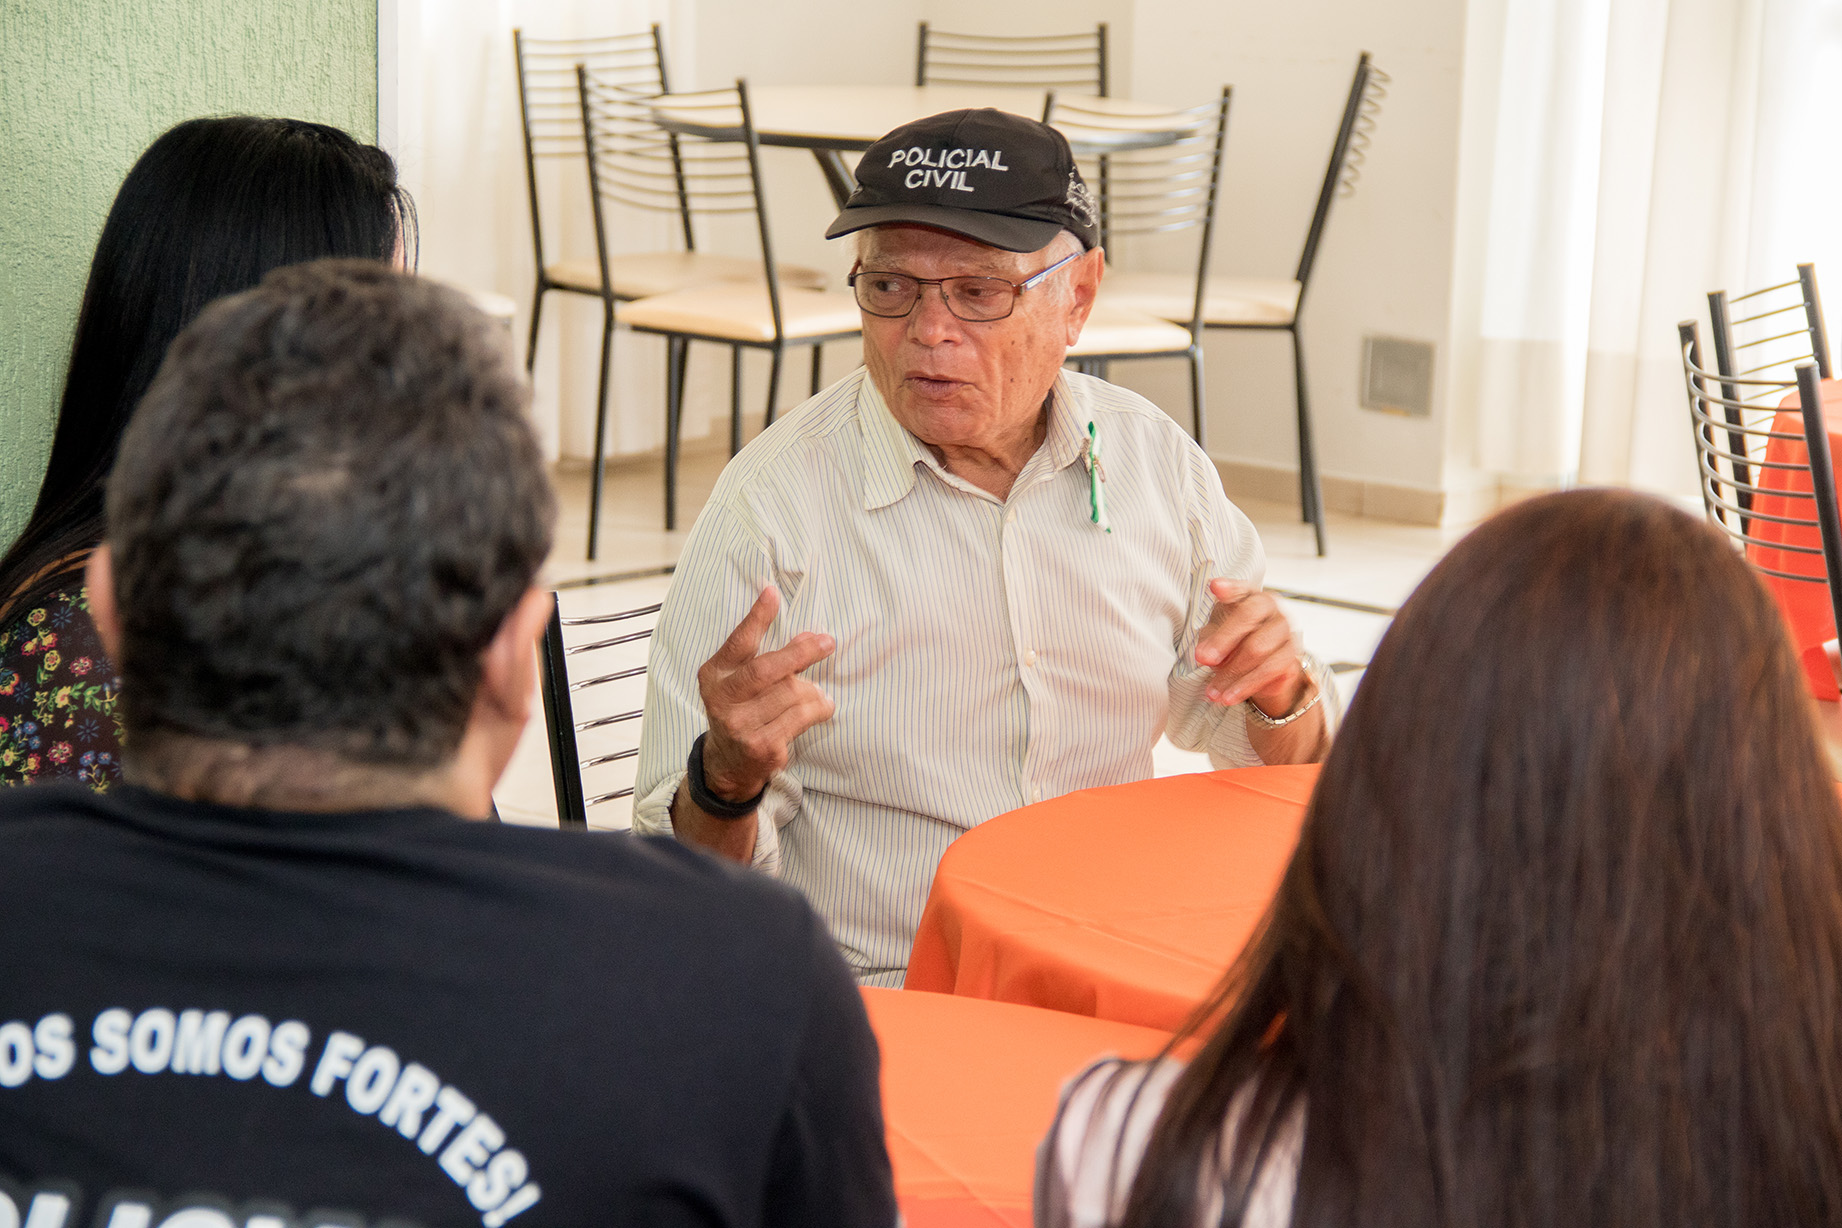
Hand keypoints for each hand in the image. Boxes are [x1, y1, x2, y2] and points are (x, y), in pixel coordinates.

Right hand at [696, 586, 835, 801]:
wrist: (729, 763)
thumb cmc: (741, 709)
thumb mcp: (742, 680)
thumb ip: (768, 658)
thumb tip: (809, 636)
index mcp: (714, 676)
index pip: (738, 642)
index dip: (757, 617)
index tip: (773, 593)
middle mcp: (722, 701)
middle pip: (766, 669)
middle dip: (801, 652)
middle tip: (827, 642)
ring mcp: (741, 726)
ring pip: (791, 693)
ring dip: (812, 688)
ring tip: (818, 689)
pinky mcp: (763, 747)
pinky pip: (802, 718)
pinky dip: (819, 708)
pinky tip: (822, 705)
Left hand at [1194, 579, 1309, 715]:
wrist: (1263, 667)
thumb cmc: (1234, 641)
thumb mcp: (1216, 635)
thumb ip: (1209, 640)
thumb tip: (1204, 654)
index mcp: (1251, 596)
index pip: (1241, 589)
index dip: (1229, 588)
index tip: (1215, 588)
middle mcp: (1272, 609)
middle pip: (1249, 617)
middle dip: (1223, 640)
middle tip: (1202, 659)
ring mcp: (1286, 631)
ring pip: (1259, 648)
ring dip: (1232, 672)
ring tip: (1212, 692)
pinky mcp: (1292, 657)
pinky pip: (1270, 671)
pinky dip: (1247, 686)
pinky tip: (1229, 697)